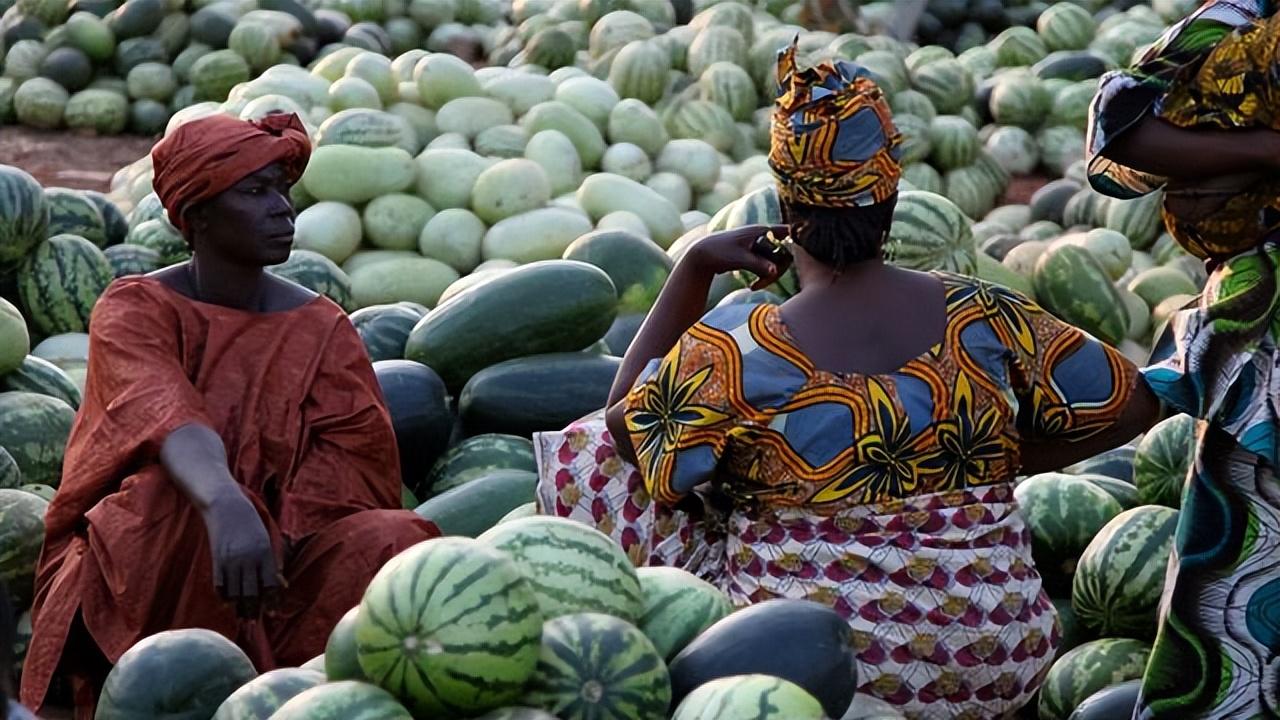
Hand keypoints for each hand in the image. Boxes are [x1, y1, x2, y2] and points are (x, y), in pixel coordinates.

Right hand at [201, 488, 281, 617]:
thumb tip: (279, 585)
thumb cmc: (251, 522)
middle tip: (255, 623)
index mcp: (265, 553)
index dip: (272, 601)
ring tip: (242, 616)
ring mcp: (231, 561)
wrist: (226, 506)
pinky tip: (228, 602)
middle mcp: (248, 559)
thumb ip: (271, 562)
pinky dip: (224, 596)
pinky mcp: (216, 560)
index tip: (272, 613)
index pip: (270, 585)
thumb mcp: (266, 539)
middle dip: (254, 610)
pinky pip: (220, 586)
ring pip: (235, 593)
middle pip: (252, 593)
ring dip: (239, 606)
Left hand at [684, 224, 793, 289]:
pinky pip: (767, 268)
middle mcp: (764, 237)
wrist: (701, 256)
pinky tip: (752, 286)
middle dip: (777, 268)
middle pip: (784, 253)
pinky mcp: (755, 257)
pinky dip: (762, 277)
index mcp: (762, 231)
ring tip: (754, 286)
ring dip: (769, 276)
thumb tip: (775, 271)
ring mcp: (760, 247)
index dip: (796, 243)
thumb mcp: (739, 258)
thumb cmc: (719, 252)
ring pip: (775, 263)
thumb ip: (758, 264)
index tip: (799, 259)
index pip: (788, 232)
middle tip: (765, 281)